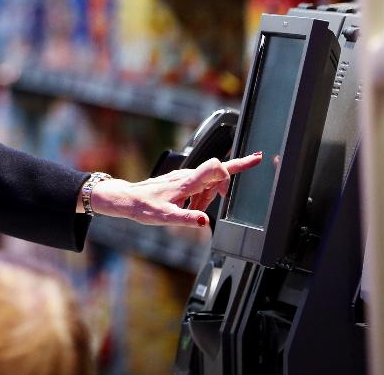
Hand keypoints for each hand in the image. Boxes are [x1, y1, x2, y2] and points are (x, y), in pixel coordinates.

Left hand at [88, 153, 263, 227]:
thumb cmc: (145, 207)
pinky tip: (191, 208)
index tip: (255, 162)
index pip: (216, 166)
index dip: (235, 166)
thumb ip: (187, 218)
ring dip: (209, 198)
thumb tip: (205, 221)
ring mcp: (183, 177)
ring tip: (194, 212)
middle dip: (224, 188)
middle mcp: (187, 176)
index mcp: (187, 182)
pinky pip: (199, 186)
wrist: (128, 199)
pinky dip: (201, 197)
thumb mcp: (166, 217)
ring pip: (208, 183)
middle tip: (222, 200)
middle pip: (217, 174)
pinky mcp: (180, 181)